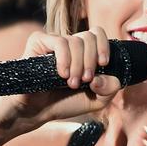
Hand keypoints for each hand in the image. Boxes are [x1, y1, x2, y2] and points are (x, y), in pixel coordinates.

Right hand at [0, 27, 121, 132]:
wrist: (36, 112)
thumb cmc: (65, 104)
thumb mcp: (96, 101)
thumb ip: (110, 89)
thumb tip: (104, 76)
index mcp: (84, 52)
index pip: (97, 34)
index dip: (104, 46)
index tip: (103, 64)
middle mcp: (69, 44)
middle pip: (89, 36)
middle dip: (91, 61)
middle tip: (85, 80)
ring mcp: (53, 41)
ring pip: (75, 41)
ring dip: (78, 65)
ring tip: (71, 83)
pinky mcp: (38, 42)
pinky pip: (59, 42)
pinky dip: (65, 59)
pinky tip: (62, 74)